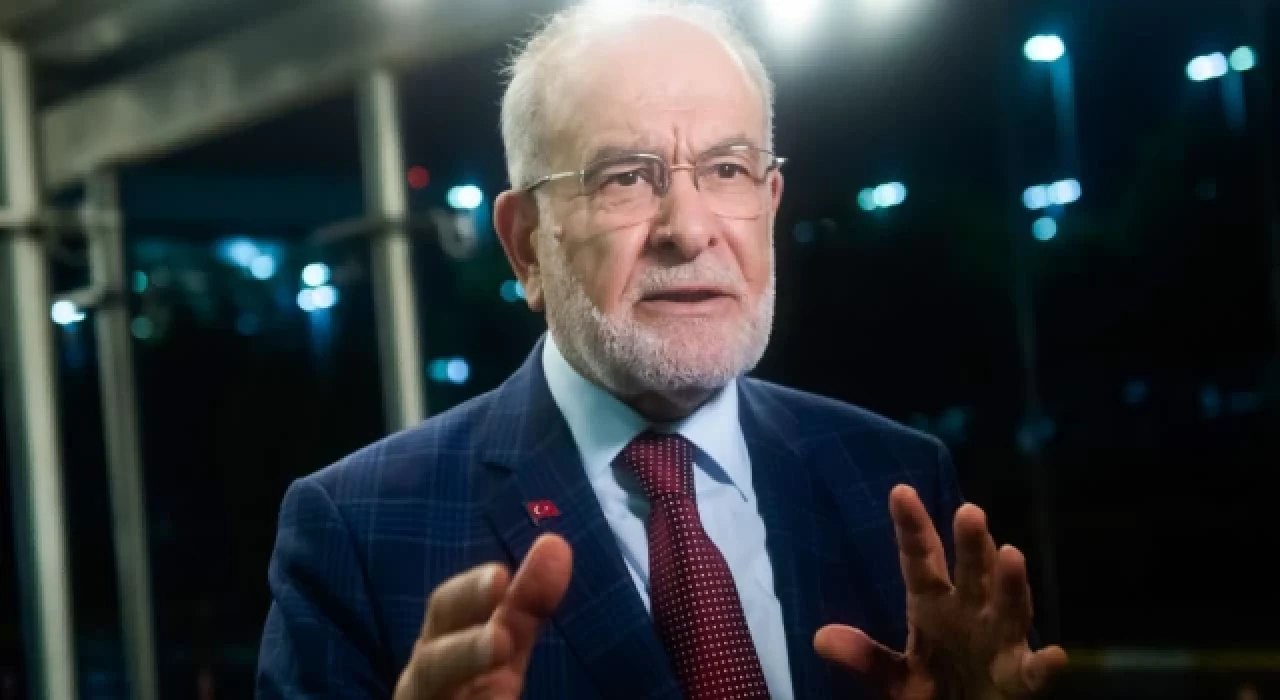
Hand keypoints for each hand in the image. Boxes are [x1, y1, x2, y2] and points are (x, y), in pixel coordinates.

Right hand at [394, 534, 572, 698]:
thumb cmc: (472, 682)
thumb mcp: (502, 644)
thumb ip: (525, 604)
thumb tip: (556, 545)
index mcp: (439, 647)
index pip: (446, 611)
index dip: (469, 595)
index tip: (500, 577)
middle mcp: (424, 683)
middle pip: (430, 665)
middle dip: (461, 651)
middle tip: (501, 640)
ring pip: (428, 690)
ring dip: (461, 671)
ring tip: (500, 684)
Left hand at [814, 485, 1067, 698]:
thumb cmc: (932, 690)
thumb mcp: (893, 677)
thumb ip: (864, 657)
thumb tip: (820, 638)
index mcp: (933, 605)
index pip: (920, 559)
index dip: (912, 527)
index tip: (900, 491)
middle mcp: (970, 612)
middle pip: (971, 572)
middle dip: (971, 544)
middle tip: (968, 510)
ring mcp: (1000, 642)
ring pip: (1009, 607)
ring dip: (1011, 583)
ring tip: (1010, 553)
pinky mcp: (1020, 678)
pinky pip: (1035, 671)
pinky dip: (1045, 665)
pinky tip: (1054, 655)